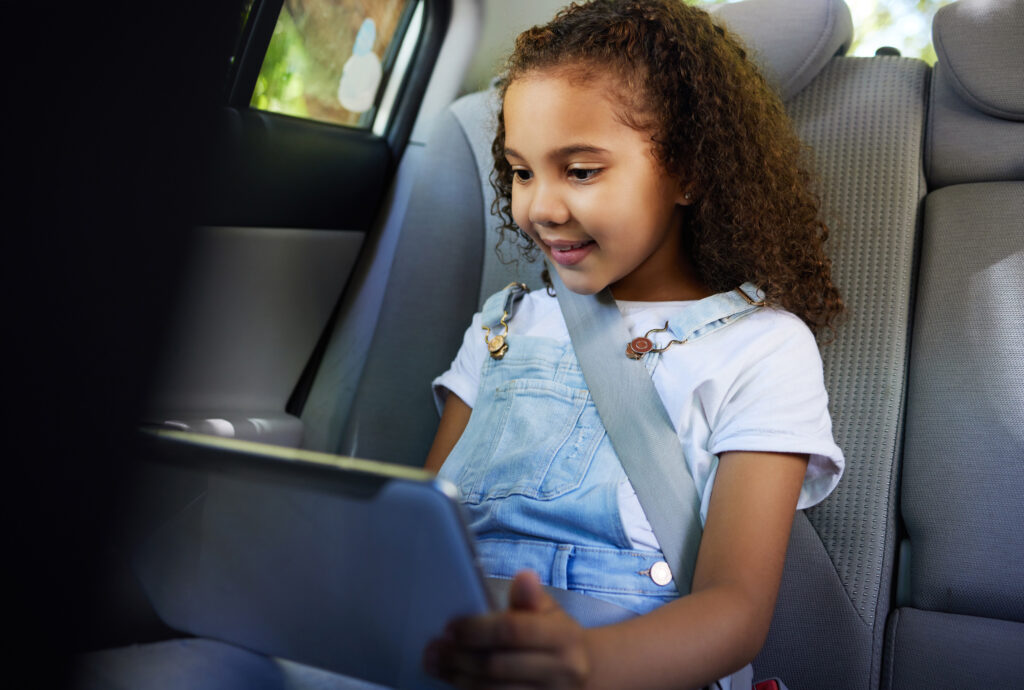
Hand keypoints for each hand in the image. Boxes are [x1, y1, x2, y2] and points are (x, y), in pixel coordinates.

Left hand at [424, 570, 591, 688]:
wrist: (580, 675)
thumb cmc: (554, 637)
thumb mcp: (548, 613)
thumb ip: (530, 598)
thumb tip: (524, 577)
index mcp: (565, 637)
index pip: (512, 630)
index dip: (476, 629)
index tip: (449, 627)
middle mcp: (563, 671)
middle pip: (497, 666)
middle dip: (459, 657)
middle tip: (435, 648)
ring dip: (458, 678)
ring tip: (437, 665)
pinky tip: (454, 681)